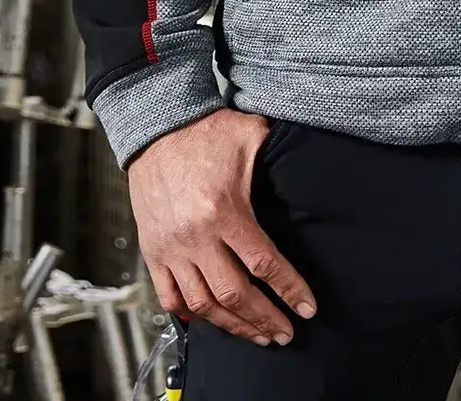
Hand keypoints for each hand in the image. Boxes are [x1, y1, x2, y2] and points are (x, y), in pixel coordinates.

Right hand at [128, 107, 317, 344]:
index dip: (289, 289)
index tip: (306, 307)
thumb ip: (279, 152)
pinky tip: (211, 320)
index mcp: (224, 210)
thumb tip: (306, 160)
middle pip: (234, 294)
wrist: (157, 127)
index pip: (263, 263)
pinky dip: (191, 314)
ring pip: (203, 304)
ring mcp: (171, 248)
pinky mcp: (153, 251)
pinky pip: (170, 296)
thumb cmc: (204, 130)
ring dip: (232, 325)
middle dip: (264, 318)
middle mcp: (196, 236)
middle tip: (284, 332)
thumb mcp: (250, 134)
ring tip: (255, 334)